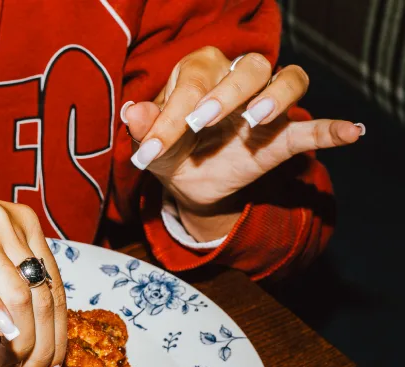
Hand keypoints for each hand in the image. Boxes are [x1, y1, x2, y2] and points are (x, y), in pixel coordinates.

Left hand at [123, 47, 363, 241]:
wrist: (188, 182)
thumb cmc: (170, 150)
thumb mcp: (151, 146)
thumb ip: (144, 128)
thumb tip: (134, 113)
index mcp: (200, 72)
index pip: (193, 84)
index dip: (170, 117)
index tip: (150, 151)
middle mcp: (237, 79)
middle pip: (249, 67)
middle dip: (226, 93)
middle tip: (200, 123)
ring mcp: (265, 105)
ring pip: (288, 79)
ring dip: (276, 96)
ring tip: (255, 121)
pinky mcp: (283, 135)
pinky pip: (313, 127)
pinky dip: (332, 128)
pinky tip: (350, 133)